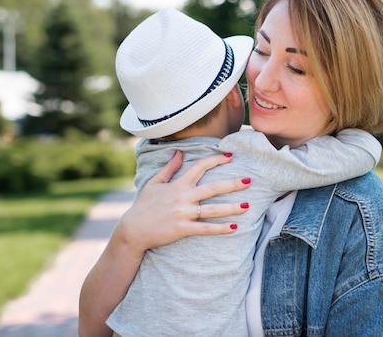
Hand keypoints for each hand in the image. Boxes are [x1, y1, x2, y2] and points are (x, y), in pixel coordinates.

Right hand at [117, 150, 250, 252]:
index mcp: (177, 184)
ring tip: (247, 205)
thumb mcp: (154, 183)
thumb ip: (169, 168)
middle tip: (249, 180)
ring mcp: (183, 213)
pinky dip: (220, 228)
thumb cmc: (144, 206)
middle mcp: (182, 197)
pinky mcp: (182, 229)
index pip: (199, 167)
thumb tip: (178, 152)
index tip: (230, 156)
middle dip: (232, 183)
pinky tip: (234, 227)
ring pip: (212, 209)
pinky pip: (205, 228)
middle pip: (212, 188)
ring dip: (231, 207)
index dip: (215, 160)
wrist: (133, 230)